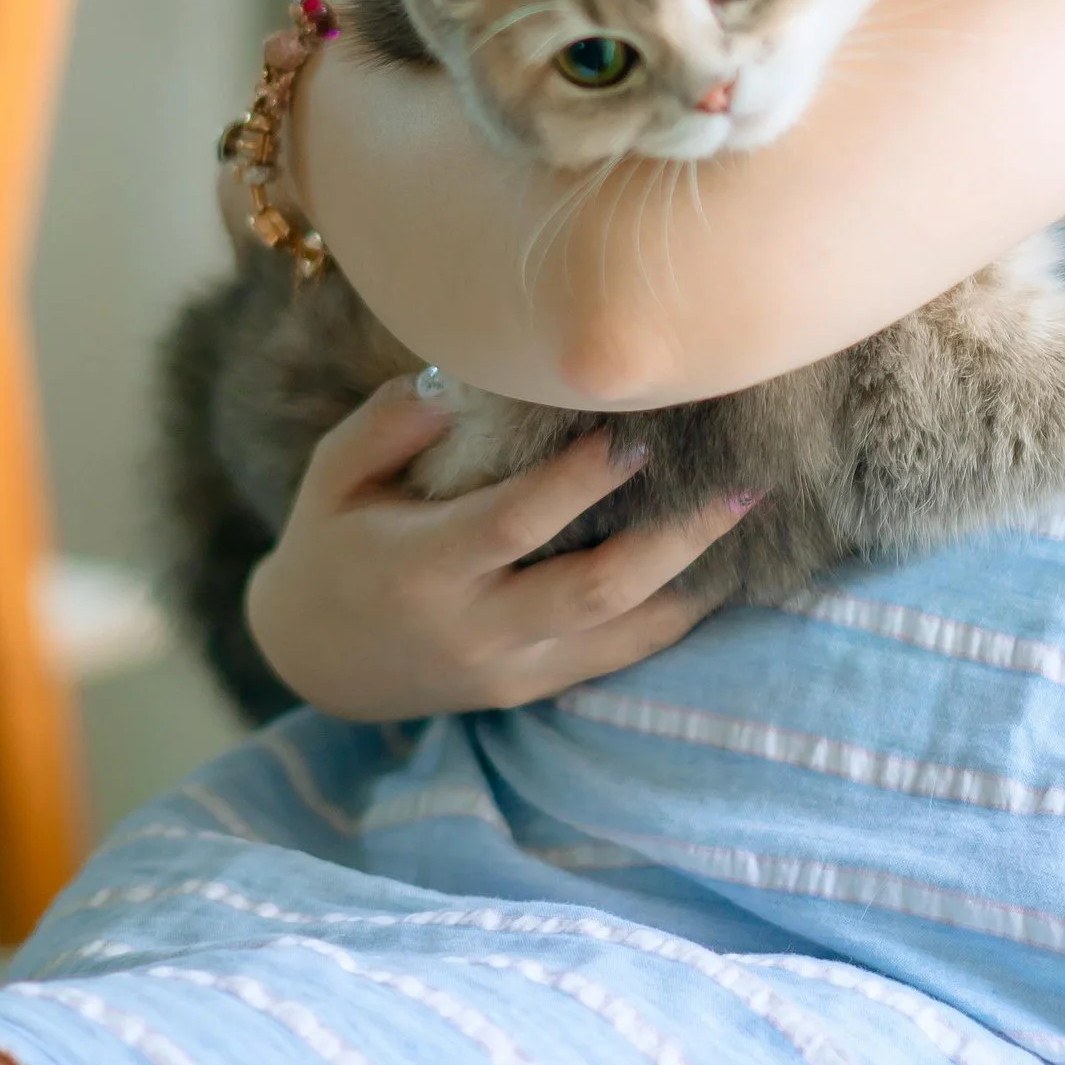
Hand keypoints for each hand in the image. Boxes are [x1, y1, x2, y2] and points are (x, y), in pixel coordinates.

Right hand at [243, 377, 750, 721]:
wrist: (315, 660)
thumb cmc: (331, 543)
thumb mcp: (333, 475)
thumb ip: (393, 422)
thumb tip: (465, 376)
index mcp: (423, 568)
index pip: (516, 524)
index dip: (581, 481)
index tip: (638, 430)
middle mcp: (476, 628)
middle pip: (596, 588)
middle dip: (675, 536)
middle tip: (740, 482)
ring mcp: (510, 669)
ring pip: (621, 632)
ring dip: (693, 578)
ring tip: (749, 516)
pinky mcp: (531, 688)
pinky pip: (616, 658)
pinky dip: (672, 616)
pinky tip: (718, 569)